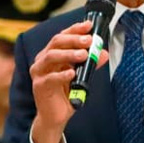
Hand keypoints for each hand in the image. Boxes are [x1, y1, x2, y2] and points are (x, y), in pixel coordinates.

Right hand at [29, 20, 109, 142]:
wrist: (55, 117)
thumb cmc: (65, 94)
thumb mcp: (81, 76)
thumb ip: (91, 65)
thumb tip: (104, 53)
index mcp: (51, 54)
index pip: (62, 36)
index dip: (75, 29)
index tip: (88, 25)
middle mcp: (43, 60)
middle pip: (56, 43)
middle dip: (73, 39)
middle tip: (89, 40)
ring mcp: (39, 73)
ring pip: (51, 57)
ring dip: (68, 54)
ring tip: (84, 55)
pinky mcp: (40, 86)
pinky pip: (50, 78)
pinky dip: (62, 74)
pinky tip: (72, 73)